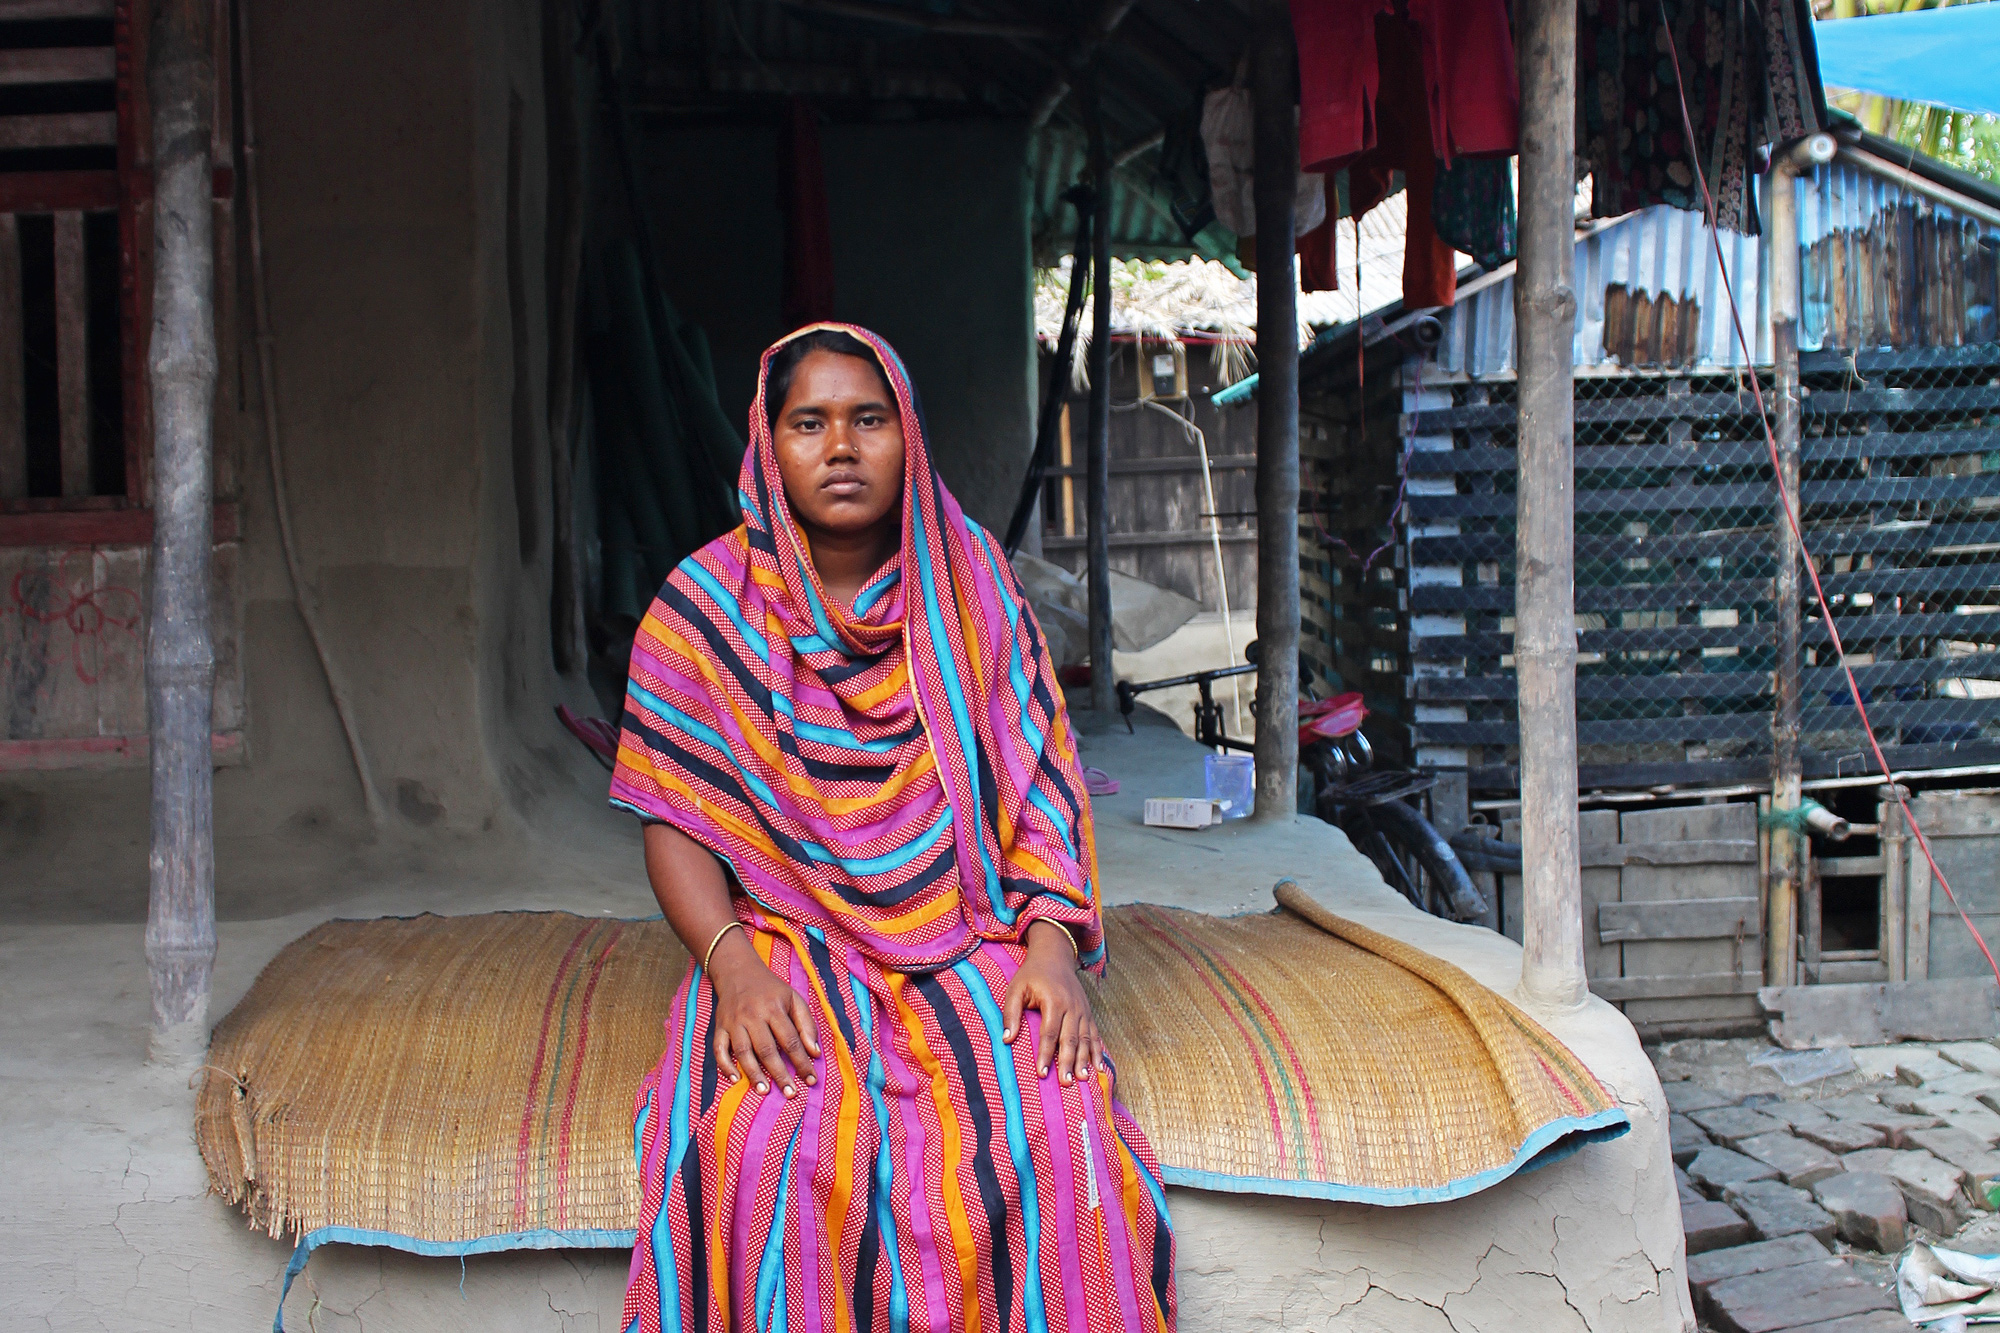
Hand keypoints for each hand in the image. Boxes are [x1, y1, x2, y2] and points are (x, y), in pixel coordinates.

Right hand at [707, 932, 820, 1097]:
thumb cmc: (771, 990)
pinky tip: (735, 1079)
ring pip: (743, 1052)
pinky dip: (725, 1065)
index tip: (811, 1080)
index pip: (791, 1040)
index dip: (802, 1061)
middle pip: (767, 1049)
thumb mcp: (794, 999)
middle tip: (790, 1093)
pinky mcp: (719, 1027)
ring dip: (754, 1073)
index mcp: (774, 1008)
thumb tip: (815, 1053)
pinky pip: (719, 1049)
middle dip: (780, 1073)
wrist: (738, 972)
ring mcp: (734, 1022)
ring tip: (764, 1091)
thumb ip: (806, 1024)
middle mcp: (753, 1015)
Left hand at [1002, 920, 1103, 1085]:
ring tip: (1083, 1079)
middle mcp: (1072, 1006)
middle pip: (1071, 1039)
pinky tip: (1098, 1067)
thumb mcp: (1016, 988)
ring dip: (1085, 1060)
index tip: (1042, 1073)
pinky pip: (1095, 1034)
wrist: (1055, 955)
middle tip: (1066, 1083)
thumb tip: (1007, 1040)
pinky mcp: (1088, 1012)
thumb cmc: (1032, 974)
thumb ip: (1011, 1013)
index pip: (1049, 1033)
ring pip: (1085, 1039)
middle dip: (1068, 1062)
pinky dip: (1097, 1051)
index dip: (1046, 1054)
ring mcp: (1083, 1010)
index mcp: (1053, 1001)